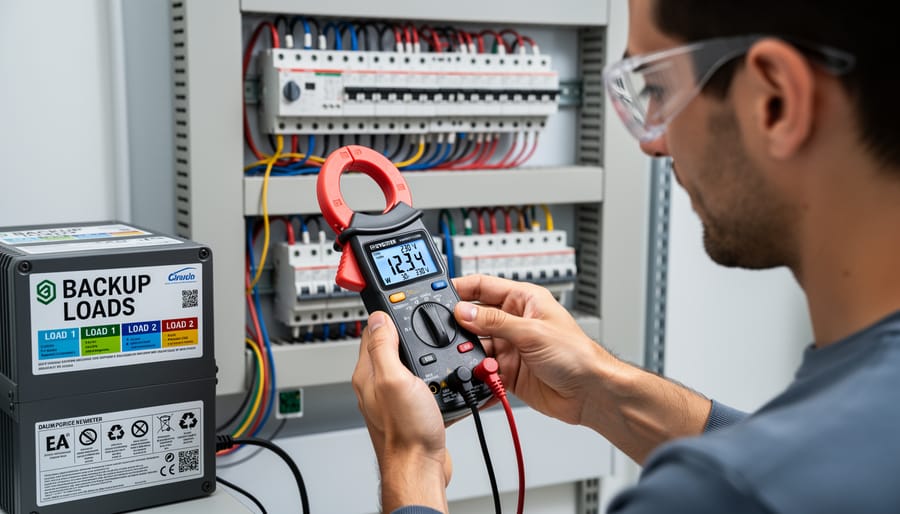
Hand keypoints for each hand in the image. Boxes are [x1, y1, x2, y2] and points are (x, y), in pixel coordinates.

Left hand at [352, 311, 449, 512]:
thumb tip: (378, 317)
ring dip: (429, 354)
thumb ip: (384, 346)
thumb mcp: (395, 379)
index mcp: (369, 373)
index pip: (373, 331)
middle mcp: (380, 384)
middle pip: (395, 345)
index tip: (401, 300)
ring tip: (441, 346)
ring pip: (413, 364)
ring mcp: (397, 397)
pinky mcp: (414, 409)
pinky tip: (448, 376)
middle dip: (412, 332)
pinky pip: (426, 385)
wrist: (421, 468)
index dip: (388, 313)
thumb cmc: (406, 432)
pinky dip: (439, 377)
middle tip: (427, 321)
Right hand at [453, 275, 712, 463]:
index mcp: (523, 300)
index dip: (461, 288)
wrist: (590, 393)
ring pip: (476, 346)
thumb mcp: (532, 332)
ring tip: (465, 360)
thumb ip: (494, 321)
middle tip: (445, 334)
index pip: (483, 287)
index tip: (438, 293)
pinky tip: (476, 377)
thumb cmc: (577, 355)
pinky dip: (477, 375)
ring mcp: (510, 347)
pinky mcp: (508, 371)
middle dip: (460, 327)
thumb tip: (464, 312)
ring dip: (469, 354)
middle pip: (475, 318)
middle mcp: (514, 322)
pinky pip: (483, 371)